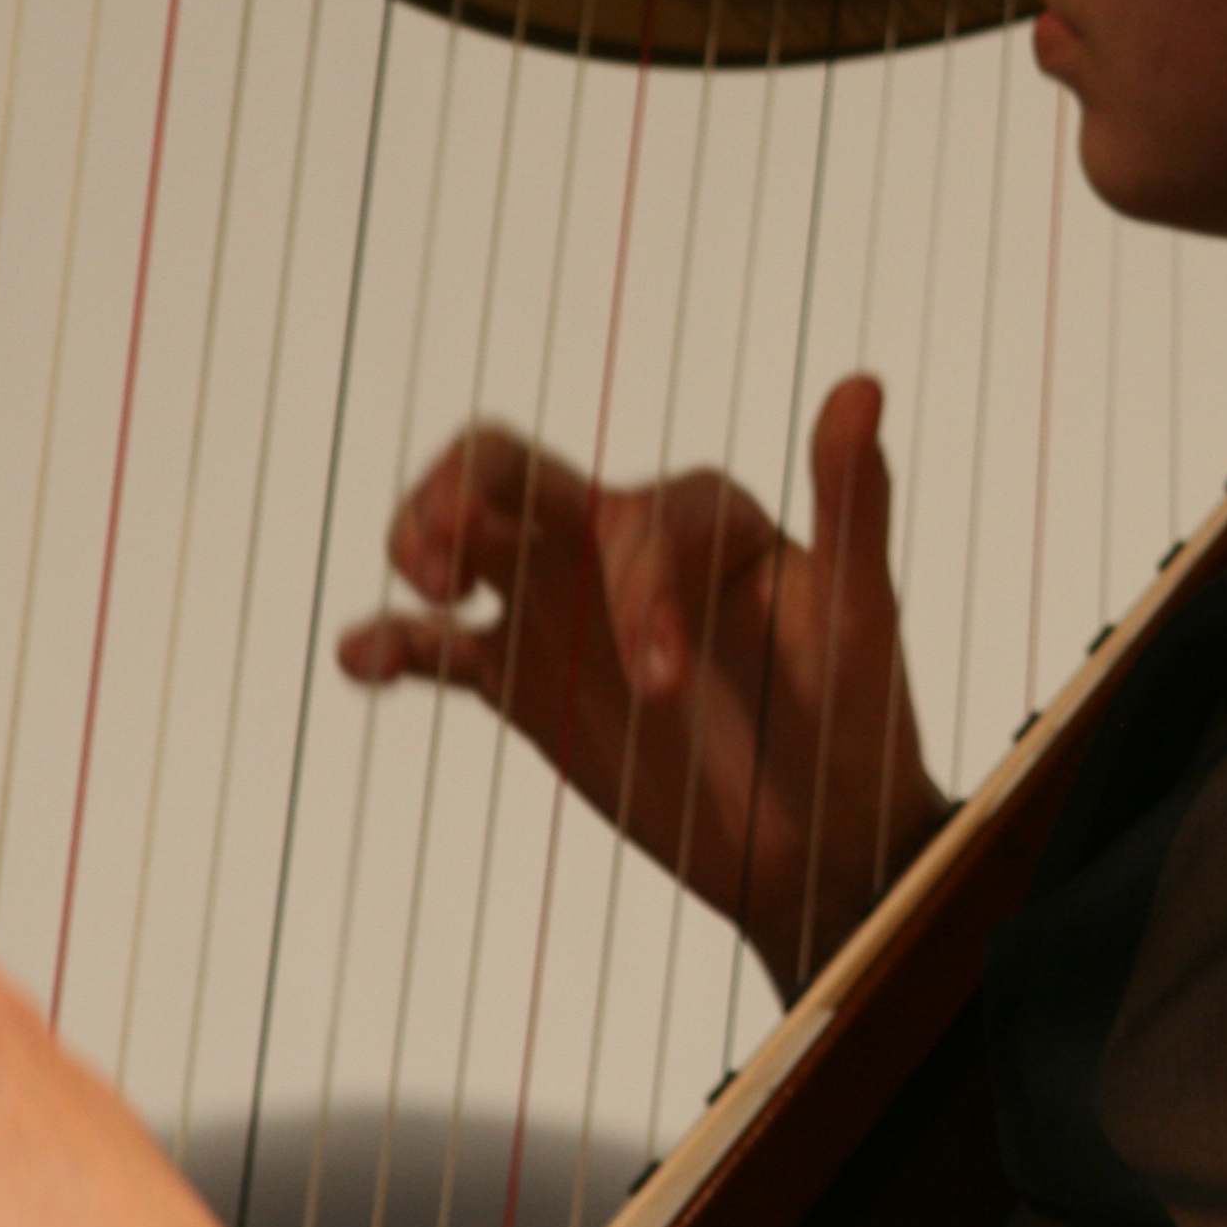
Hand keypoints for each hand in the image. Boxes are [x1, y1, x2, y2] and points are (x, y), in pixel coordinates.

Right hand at [336, 373, 946, 991]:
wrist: (823, 844)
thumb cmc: (855, 719)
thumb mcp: (860, 615)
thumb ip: (853, 503)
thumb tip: (865, 383)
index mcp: (701, 515)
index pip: (643, 518)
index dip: (643, 590)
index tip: (664, 683)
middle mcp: (619, 541)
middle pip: (508, 466)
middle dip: (460, 487)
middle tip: (446, 553)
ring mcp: (561, 606)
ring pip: (457, 534)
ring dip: (417, 535)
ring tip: (423, 585)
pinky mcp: (521, 679)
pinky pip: (437, 647)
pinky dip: (389, 643)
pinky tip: (361, 657)